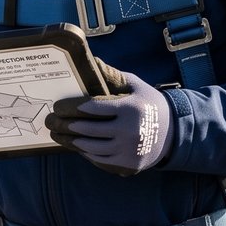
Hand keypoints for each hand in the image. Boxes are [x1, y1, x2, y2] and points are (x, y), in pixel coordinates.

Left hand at [46, 71, 173, 175]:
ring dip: (69, 141)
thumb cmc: (150, 104)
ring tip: (57, 135)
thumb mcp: (135, 85)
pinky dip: (85, 152)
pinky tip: (76, 145)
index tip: (57, 107)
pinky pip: (100, 159)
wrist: (175, 132)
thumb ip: (113, 75)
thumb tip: (91, 62)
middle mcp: (128, 130)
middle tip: (50, 121)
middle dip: (64, 125)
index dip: (70, 107)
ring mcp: (128, 149)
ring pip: (90, 147)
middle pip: (87, 129)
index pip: (92, 107)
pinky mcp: (128, 163)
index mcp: (129, 108)